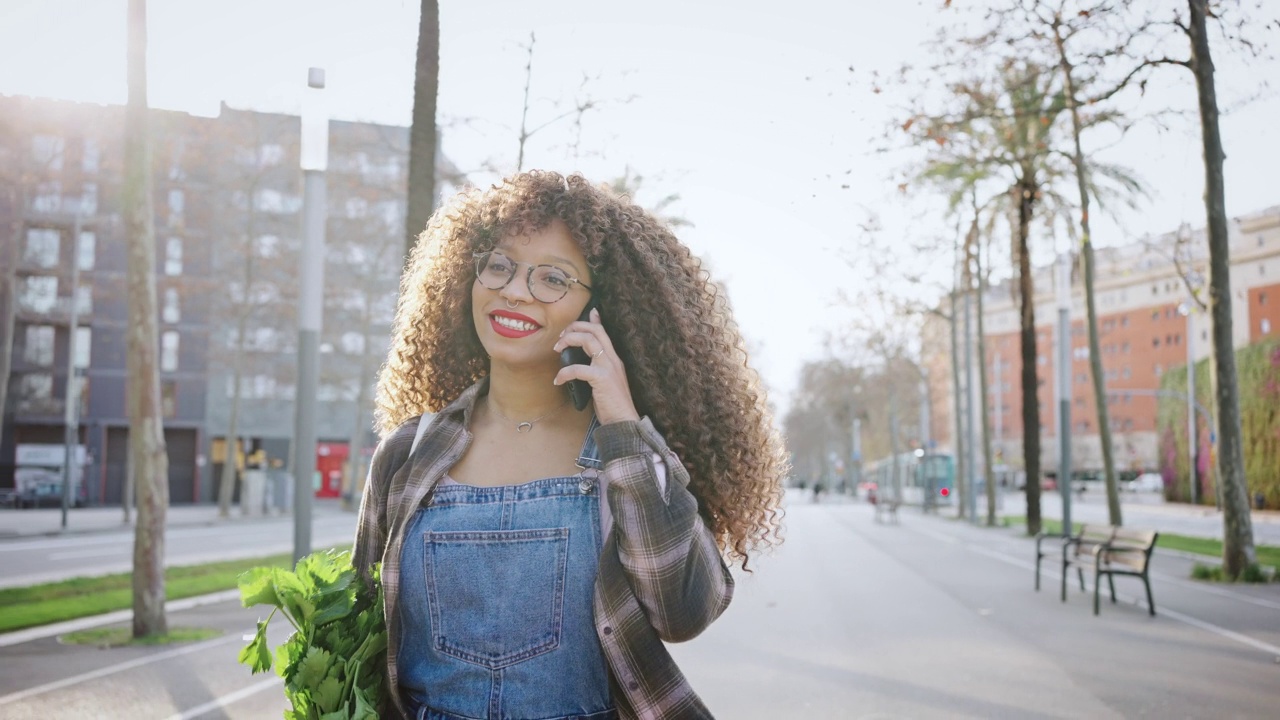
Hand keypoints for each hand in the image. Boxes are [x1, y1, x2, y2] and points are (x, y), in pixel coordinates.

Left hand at [552, 307, 640, 424]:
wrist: (623, 422)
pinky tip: (558, 380)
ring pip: (589, 341)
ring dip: (569, 341)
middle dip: (575, 328)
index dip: (594, 321)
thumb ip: (596, 371)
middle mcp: (613, 359)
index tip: (589, 312)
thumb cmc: (612, 405)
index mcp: (614, 360)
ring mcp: (609, 368)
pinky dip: (565, 372)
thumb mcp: (605, 383)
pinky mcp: (602, 379)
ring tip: (556, 349)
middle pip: (595, 331)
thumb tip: (582, 366)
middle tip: (560, 336)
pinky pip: (579, 368)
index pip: (604, 333)